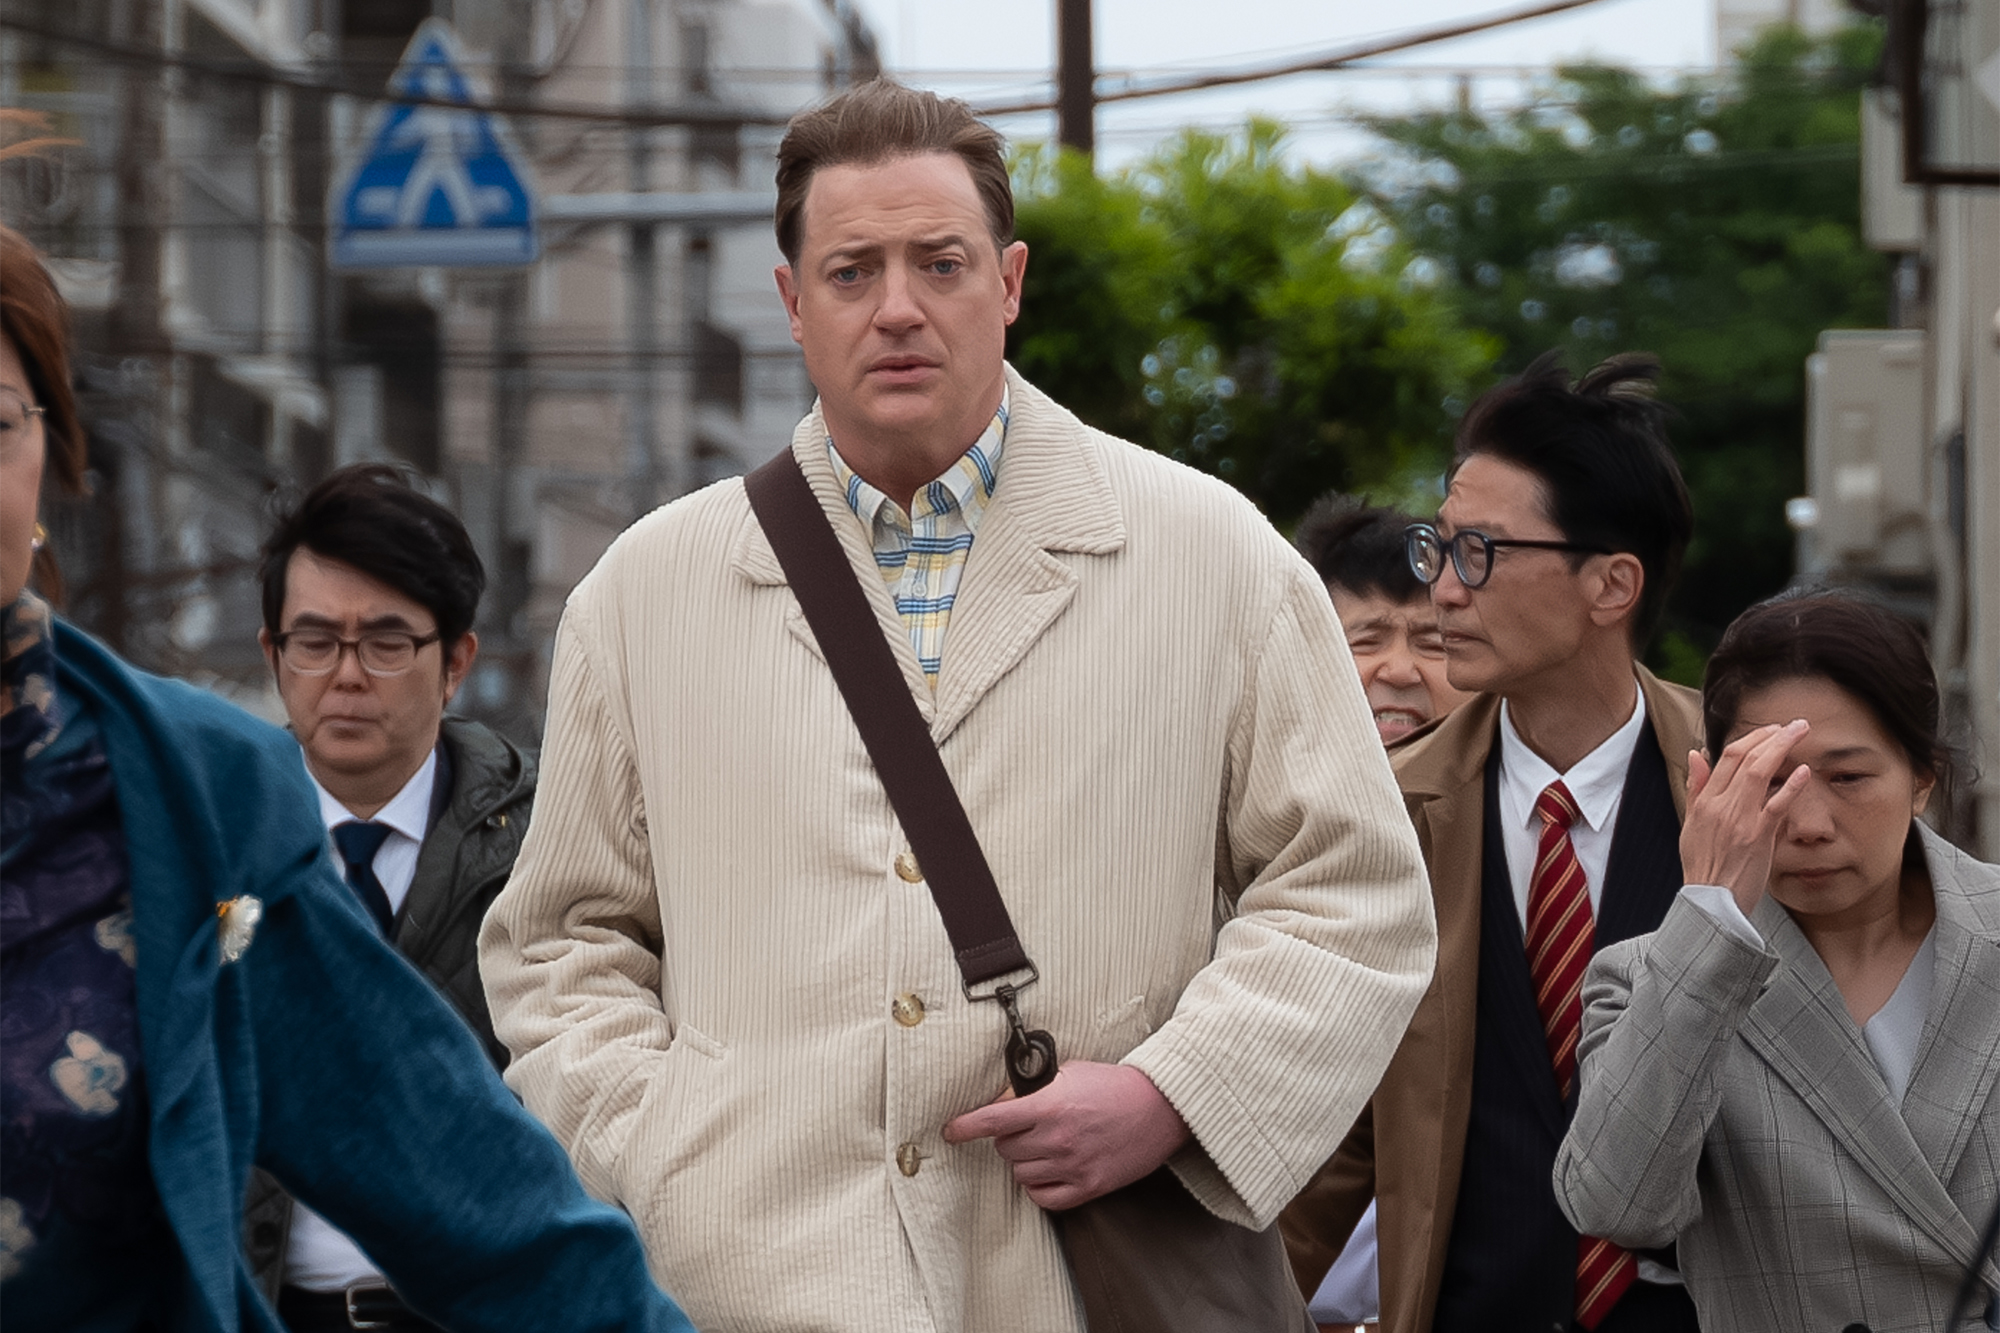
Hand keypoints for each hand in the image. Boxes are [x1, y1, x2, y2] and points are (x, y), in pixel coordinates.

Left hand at [941, 1061, 1190, 1210]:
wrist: (1159, 1108)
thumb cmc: (1114, 1086)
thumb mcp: (1069, 1073)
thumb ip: (1033, 1088)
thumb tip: (1000, 1100)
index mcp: (1050, 1106)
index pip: (992, 1121)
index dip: (964, 1127)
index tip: (950, 1131)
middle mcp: (1058, 1139)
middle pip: (1005, 1149)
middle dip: (1008, 1138)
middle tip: (1026, 1128)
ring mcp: (1073, 1166)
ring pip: (1021, 1174)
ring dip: (1024, 1161)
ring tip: (1043, 1146)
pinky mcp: (1089, 1187)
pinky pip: (1044, 1198)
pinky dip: (1039, 1187)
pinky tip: (1048, 1171)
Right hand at [1679, 719, 1811, 916]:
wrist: (1710, 903)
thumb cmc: (1703, 866)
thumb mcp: (1690, 823)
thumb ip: (1696, 787)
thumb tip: (1695, 753)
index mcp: (1704, 801)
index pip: (1726, 756)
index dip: (1750, 737)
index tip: (1770, 730)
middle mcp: (1720, 805)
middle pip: (1745, 756)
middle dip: (1771, 734)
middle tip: (1794, 724)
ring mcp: (1740, 819)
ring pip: (1760, 771)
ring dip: (1782, 747)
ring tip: (1801, 732)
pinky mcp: (1758, 836)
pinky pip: (1777, 804)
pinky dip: (1791, 785)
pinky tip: (1805, 771)